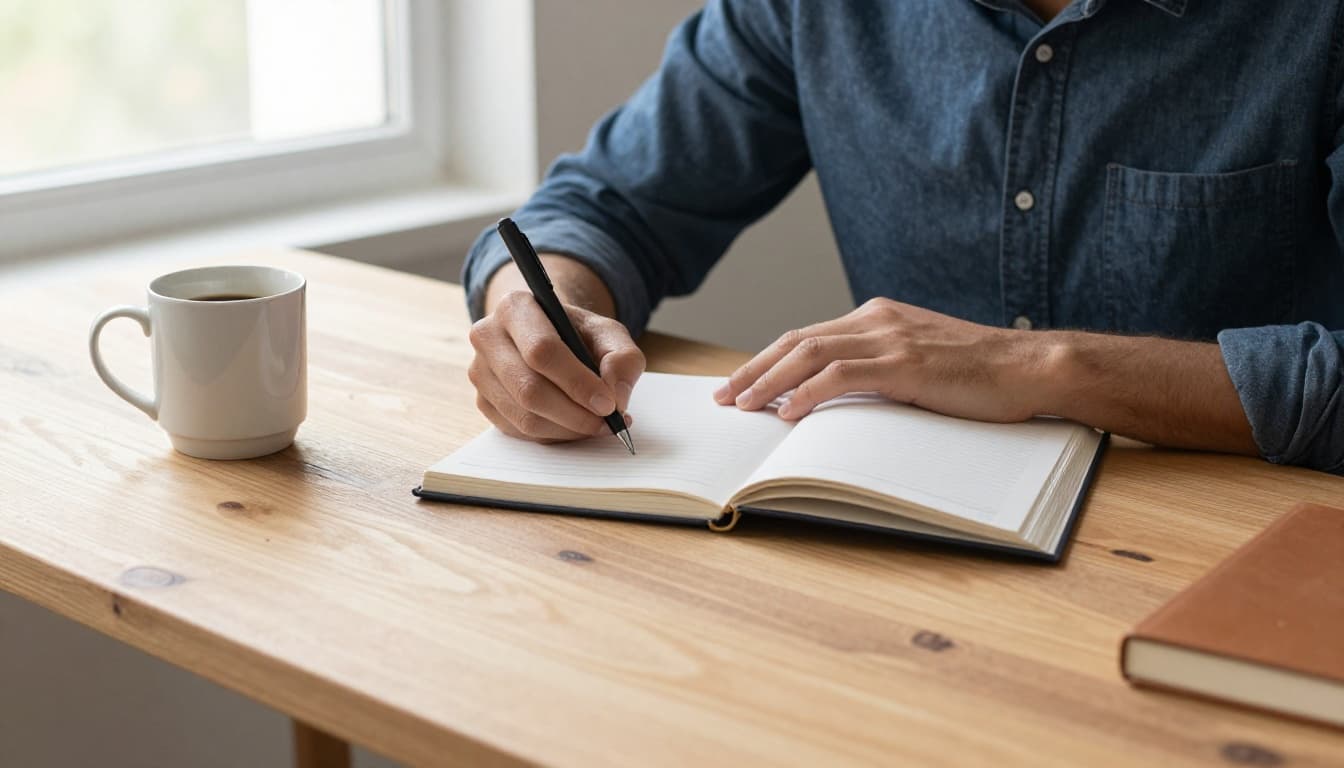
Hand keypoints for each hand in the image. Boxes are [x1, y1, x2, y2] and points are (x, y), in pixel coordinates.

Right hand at [468, 291, 644, 441]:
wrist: (549, 336)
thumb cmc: (577, 334)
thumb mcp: (608, 334)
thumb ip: (623, 358)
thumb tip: (616, 395)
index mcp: (515, 307)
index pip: (542, 351)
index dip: (577, 383)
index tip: (608, 404)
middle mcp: (488, 337)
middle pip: (530, 389)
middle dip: (575, 414)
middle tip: (608, 423)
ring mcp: (480, 372)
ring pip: (524, 417)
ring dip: (567, 429)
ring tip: (598, 425)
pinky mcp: (482, 401)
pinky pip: (519, 431)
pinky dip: (553, 435)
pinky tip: (575, 426)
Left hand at [713, 298, 1052, 422]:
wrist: (1029, 367)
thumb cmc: (978, 374)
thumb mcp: (918, 363)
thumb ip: (878, 370)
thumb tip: (833, 399)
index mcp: (877, 316)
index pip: (807, 337)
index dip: (767, 361)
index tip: (739, 384)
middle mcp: (877, 319)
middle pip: (797, 341)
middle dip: (754, 370)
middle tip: (724, 397)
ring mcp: (891, 339)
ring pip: (810, 354)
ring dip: (770, 382)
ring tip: (744, 407)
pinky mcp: (906, 364)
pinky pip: (842, 375)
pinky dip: (808, 392)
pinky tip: (788, 411)